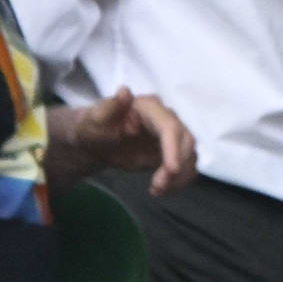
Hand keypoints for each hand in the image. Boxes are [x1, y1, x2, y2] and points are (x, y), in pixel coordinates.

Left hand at [52, 90, 196, 191]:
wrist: (95, 139)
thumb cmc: (94, 126)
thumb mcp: (94, 118)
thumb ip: (109, 107)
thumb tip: (125, 92)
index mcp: (149, 107)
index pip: (169, 127)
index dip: (174, 148)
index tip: (171, 170)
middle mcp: (165, 118)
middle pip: (185, 141)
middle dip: (177, 167)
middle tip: (157, 186)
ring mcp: (170, 136)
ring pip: (189, 154)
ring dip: (179, 176)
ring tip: (156, 190)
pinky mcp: (170, 151)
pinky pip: (185, 164)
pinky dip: (179, 180)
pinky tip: (161, 189)